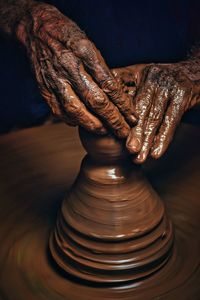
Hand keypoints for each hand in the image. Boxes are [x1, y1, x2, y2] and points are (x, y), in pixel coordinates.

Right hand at [15, 1, 135, 136]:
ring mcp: (55, 80)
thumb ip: (101, 68)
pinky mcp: (44, 89)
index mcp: (84, 52)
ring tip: (105, 131)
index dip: (122, 105)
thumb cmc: (67, 35)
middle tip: (123, 132)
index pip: (109, 84)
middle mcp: (69, 67)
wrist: (36, 31)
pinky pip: (59, 111)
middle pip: (95, 100)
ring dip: (93, 124)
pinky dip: (72, 120)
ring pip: (76, 110)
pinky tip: (81, 123)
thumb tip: (116, 95)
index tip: (132, 117)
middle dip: (112, 120)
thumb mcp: (88, 43)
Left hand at [116, 60, 199, 162]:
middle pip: (140, 109)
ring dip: (146, 140)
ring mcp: (169, 84)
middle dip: (133, 132)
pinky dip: (164, 138)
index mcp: (138, 72)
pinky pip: (171, 121)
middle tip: (127, 150)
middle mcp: (152, 75)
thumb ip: (123, 87)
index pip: (122, 94)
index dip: (116, 114)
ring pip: (155, 117)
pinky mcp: (184, 94)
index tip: (107, 131)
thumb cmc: (163, 80)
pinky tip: (156, 153)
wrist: (194, 72)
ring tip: (138, 158)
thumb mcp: (142, 77)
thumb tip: (103, 105)